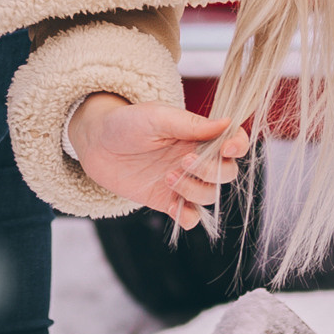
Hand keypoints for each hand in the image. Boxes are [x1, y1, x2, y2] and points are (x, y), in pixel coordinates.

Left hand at [69, 92, 251, 228]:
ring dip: (194, 190)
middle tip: (183, 161)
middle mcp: (195, 159)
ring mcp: (181, 181)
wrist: (95, 143)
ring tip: (167, 177)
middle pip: (226, 174)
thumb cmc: (126, 122)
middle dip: (211, 172)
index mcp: (198, 135)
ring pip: (209, 196)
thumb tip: (228, 122)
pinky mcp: (165, 200)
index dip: (238, 146)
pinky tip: (173, 206)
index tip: (226, 148)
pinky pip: (189, 216)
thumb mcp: (157, 117)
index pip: (232, 143)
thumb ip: (191, 124)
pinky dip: (187, 216)